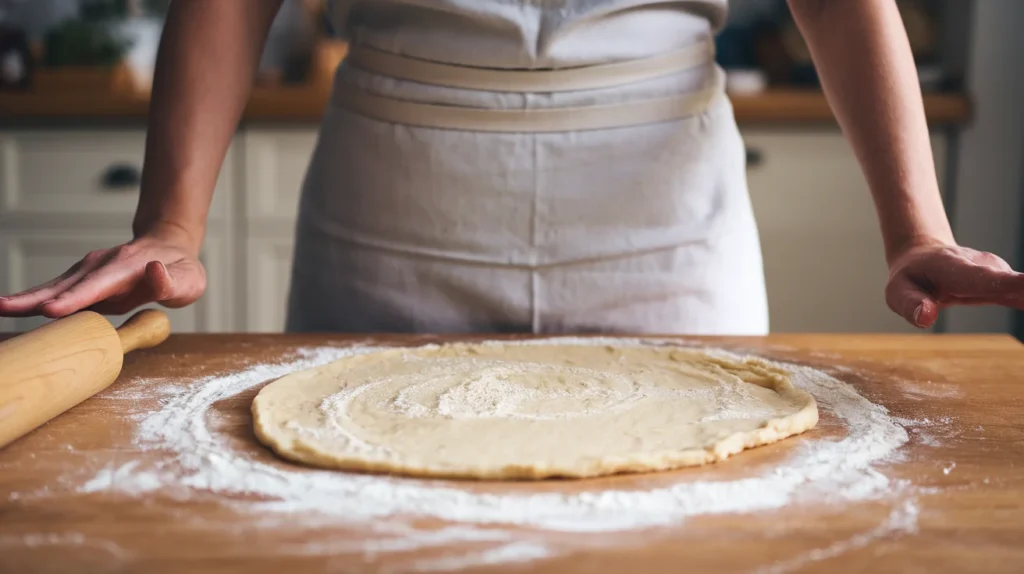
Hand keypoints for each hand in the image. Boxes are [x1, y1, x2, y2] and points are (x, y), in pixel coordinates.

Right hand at [0, 227, 205, 318]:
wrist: (170, 249)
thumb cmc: (182, 270)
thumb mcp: (189, 278)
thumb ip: (172, 280)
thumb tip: (156, 269)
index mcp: (126, 268)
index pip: (97, 286)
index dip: (73, 298)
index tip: (50, 310)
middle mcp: (100, 266)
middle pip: (65, 285)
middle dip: (35, 298)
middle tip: (4, 308)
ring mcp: (87, 271)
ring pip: (53, 286)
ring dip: (25, 298)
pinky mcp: (81, 279)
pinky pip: (53, 290)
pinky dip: (31, 299)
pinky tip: (9, 308)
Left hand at [886, 239, 1023, 328]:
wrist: (923, 257)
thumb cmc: (909, 278)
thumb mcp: (896, 292)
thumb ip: (911, 305)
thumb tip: (926, 318)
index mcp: (959, 270)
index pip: (990, 279)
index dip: (1018, 285)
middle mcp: (988, 269)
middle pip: (1021, 285)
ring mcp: (1002, 274)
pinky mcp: (1009, 283)